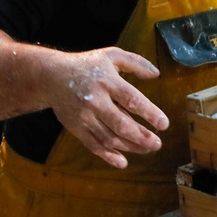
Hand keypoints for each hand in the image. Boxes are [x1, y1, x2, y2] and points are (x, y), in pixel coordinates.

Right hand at [44, 46, 168, 168]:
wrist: (52, 76)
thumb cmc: (87, 65)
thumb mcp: (111, 55)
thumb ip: (136, 62)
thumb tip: (156, 74)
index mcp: (107, 81)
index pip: (132, 100)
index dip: (149, 113)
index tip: (163, 124)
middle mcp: (96, 100)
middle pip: (121, 124)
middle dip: (142, 137)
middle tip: (157, 143)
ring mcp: (85, 116)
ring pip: (110, 137)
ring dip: (130, 147)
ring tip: (147, 149)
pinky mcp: (76, 128)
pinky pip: (94, 145)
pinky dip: (108, 156)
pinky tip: (122, 162)